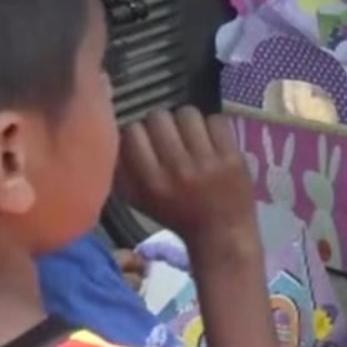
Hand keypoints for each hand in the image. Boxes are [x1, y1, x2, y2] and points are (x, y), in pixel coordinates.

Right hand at [117, 108, 256, 245]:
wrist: (221, 233)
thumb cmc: (176, 215)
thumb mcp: (139, 200)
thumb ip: (121, 170)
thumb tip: (114, 134)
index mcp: (151, 181)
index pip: (132, 132)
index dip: (138, 131)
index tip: (146, 139)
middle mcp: (177, 169)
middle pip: (159, 116)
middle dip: (162, 122)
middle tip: (170, 135)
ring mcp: (207, 161)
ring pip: (187, 113)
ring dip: (186, 121)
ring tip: (190, 134)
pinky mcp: (232, 157)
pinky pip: (216, 120)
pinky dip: (211, 125)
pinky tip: (210, 139)